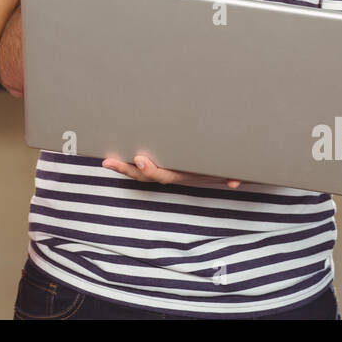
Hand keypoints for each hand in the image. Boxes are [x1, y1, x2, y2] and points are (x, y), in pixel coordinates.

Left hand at [102, 153, 240, 188]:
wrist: (225, 171)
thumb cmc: (223, 165)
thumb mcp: (228, 170)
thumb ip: (232, 175)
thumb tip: (235, 182)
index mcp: (183, 174)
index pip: (163, 174)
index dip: (150, 169)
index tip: (140, 159)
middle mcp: (171, 173)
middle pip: (144, 175)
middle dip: (126, 170)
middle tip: (108, 163)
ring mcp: (166, 169)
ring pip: (140, 171)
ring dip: (123, 167)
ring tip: (106, 162)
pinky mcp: (162, 161)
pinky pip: (142, 166)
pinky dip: (127, 165)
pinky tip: (112, 161)